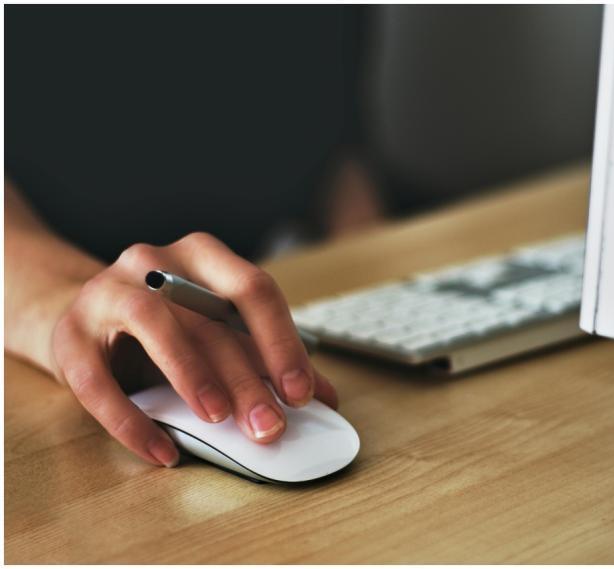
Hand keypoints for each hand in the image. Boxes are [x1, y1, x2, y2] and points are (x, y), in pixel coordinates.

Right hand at [50, 232, 336, 467]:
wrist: (83, 318)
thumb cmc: (166, 327)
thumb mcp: (217, 333)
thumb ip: (265, 358)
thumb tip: (325, 397)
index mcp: (203, 257)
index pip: (253, 289)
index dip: (281, 342)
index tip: (302, 392)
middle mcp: (155, 262)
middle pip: (209, 318)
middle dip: (246, 377)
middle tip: (269, 425)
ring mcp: (107, 292)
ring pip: (154, 325)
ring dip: (191, 375)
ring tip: (218, 419)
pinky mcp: (69, 336)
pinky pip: (97, 381)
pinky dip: (132, 421)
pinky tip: (162, 452)